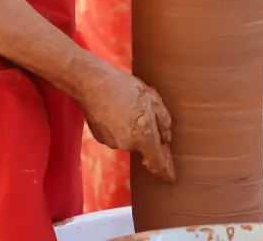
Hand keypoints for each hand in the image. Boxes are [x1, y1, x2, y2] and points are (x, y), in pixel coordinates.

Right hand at [76, 63, 174, 182]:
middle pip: (143, 145)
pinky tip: (115, 109)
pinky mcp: (100, 138)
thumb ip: (163, 121)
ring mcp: (112, 143)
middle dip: (146, 132)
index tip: (170, 180)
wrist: (92, 83)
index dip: (165, 172)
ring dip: (132, 127)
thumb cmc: (124, 87)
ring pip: (130, 139)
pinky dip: (119, 126)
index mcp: (144, 135)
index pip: (157, 162)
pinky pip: (117, 135)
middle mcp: (128, 144)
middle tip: (142, 109)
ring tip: (126, 106)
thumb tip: (166, 138)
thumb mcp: (153, 99)